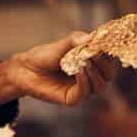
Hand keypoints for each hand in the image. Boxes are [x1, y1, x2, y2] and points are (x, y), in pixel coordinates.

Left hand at [0, 33, 117, 107]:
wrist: (26, 69)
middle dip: (105, 65)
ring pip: (101, 86)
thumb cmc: (45, 55)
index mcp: (92, 62)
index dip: (110, 53)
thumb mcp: (63, 44)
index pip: (109, 60)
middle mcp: (90, 76)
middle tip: (96, 54)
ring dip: (96, 73)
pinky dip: (85, 81)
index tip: (106, 44)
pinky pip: (85, 93)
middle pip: (109, 75)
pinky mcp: (72, 98)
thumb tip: (91, 37)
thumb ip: (77, 40)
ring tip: (85, 62)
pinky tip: (79, 71)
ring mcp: (83, 88)